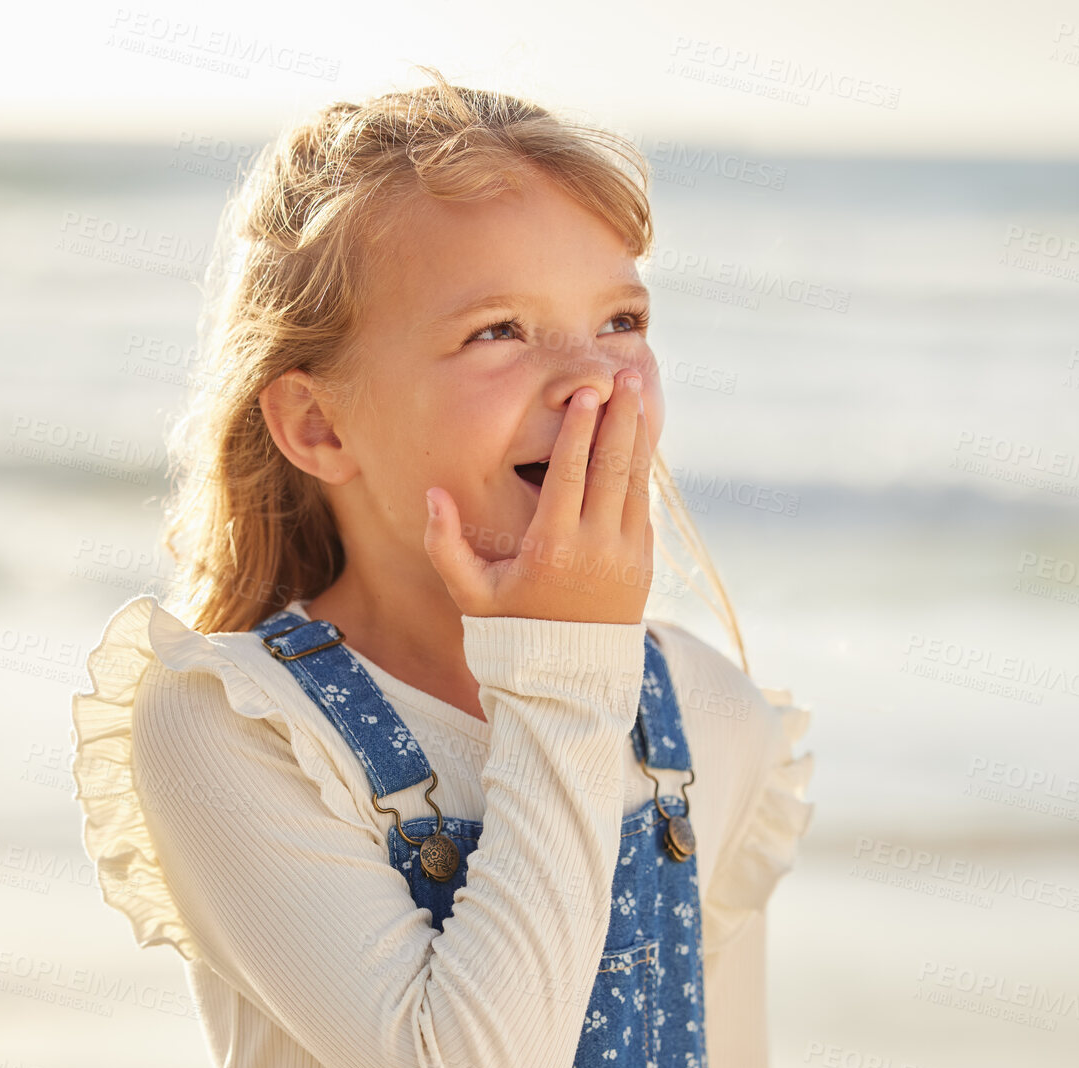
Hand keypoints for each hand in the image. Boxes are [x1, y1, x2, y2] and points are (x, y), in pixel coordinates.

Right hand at [422, 370, 653, 623]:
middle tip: (628, 374)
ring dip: (639, 436)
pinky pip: (645, 507)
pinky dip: (642, 471)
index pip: (571, 474)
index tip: (588, 392)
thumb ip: (445, 544)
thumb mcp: (470, 594)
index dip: (580, 430)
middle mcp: (597, 547)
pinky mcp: (644, 565)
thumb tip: (433, 494)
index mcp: (554, 548)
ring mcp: (627, 556)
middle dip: (622, 417)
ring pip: (637, 483)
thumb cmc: (510, 632)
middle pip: (614, 467)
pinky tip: (638, 442)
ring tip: (640, 393)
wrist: (566, 682)